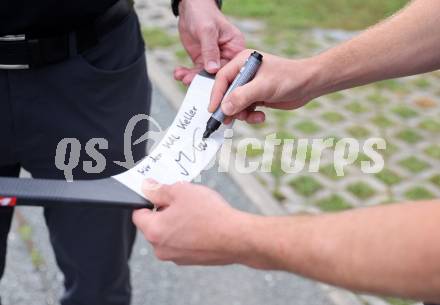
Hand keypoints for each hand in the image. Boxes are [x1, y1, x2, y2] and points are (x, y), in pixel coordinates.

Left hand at [132, 179, 251, 264]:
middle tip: (184, 200)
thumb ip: (159, 189)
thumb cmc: (210, 215)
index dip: (149, 200)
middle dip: (166, 211)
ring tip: (197, 212)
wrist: (236, 238)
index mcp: (154, 231)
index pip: (138, 214)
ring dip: (178, 222)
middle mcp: (161, 249)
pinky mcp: (191, 260)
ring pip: (170, 234)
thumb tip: (146, 186)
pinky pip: (183, 243)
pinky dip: (190, 233)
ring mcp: (176, 257)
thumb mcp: (181, 191)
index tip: (161, 194)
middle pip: (155, 225)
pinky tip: (204, 224)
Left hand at [174, 0, 244, 84]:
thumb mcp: (207, 31)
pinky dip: (186, 73)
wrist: (190, 8)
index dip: (220, 77)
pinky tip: (178, 73)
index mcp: (235, 48)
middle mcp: (226, 55)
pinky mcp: (202, 60)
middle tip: (189, 81)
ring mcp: (214, 59)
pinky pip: (195, 71)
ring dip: (191, 77)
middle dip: (202, 79)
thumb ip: (210, 50)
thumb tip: (212, 69)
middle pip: (217, 74)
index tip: (208, 84)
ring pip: (204, 75)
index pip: (230, 67)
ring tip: (182, 77)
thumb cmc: (204, 13)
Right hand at [209, 49, 319, 123]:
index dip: (216, 95)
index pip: (222, 78)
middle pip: (226, 93)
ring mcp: (250, 85)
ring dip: (242, 114)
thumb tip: (224, 108)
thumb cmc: (289, 78)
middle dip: (229, 108)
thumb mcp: (264, 87)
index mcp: (242, 62)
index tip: (213, 110)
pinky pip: (246, 109)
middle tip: (228, 121)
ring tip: (253, 117)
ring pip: (235, 104)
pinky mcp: (257, 96)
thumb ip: (242, 97)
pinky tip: (261, 116)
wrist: (309, 84)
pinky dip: (251, 115)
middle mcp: (244, 73)